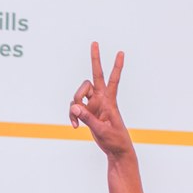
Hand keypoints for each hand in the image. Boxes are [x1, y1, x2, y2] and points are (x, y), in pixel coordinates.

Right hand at [69, 43, 131, 158]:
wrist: (116, 150)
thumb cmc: (115, 139)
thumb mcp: (102, 130)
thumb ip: (88, 118)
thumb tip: (74, 107)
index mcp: (110, 101)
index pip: (113, 80)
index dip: (116, 67)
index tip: (120, 52)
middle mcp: (101, 99)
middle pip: (95, 76)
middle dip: (95, 59)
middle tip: (94, 43)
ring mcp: (93, 105)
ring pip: (78, 94)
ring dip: (74, 105)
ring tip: (75, 122)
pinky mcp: (87, 112)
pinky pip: (74, 108)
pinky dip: (72, 116)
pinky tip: (75, 127)